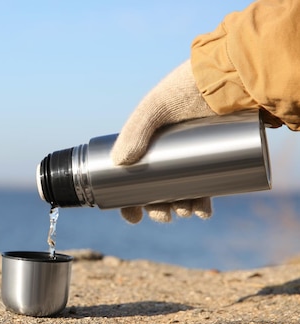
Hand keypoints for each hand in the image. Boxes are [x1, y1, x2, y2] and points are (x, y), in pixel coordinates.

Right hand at [110, 60, 216, 223]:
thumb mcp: (157, 105)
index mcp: (147, 141)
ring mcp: (193, 156)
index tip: (132, 215)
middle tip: (164, 216)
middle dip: (158, 208)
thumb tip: (118, 163)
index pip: (131, 176)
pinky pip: (207, 187)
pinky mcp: (217, 158)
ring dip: (180, 208)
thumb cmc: (191, 85)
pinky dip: (204, 203)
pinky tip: (204, 212)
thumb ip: (136, 129)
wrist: (236, 75)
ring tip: (185, 210)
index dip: (128, 199)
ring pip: (182, 192)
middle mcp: (168, 151)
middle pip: (156, 189)